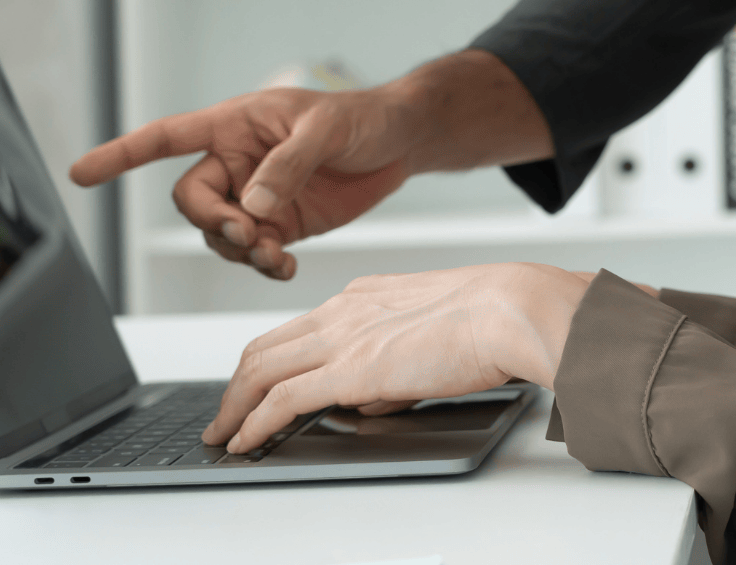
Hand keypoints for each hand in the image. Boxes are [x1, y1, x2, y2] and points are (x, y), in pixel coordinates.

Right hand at [69, 85, 417, 280]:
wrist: (401, 142)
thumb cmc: (362, 117)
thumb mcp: (327, 130)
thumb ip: (287, 166)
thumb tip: (252, 207)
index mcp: (235, 125)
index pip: (167, 138)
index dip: (122, 154)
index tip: (80, 173)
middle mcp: (236, 161)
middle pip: (192, 201)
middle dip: (212, 222)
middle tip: (249, 234)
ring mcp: (256, 196)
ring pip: (219, 234)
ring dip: (239, 250)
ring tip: (275, 254)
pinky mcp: (280, 223)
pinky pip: (253, 251)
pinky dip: (263, 264)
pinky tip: (284, 266)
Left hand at [203, 263, 590, 452]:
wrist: (511, 309)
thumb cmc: (494, 316)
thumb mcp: (430, 327)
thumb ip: (391, 357)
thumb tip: (370, 396)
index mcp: (366, 294)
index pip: (299, 329)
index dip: (270, 360)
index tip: (259, 385)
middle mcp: (344, 309)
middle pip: (265, 347)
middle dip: (237, 385)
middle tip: (226, 414)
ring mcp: (343, 338)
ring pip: (260, 370)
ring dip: (234, 407)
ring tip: (224, 435)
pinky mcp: (348, 370)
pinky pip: (280, 400)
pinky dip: (253, 423)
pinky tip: (244, 441)